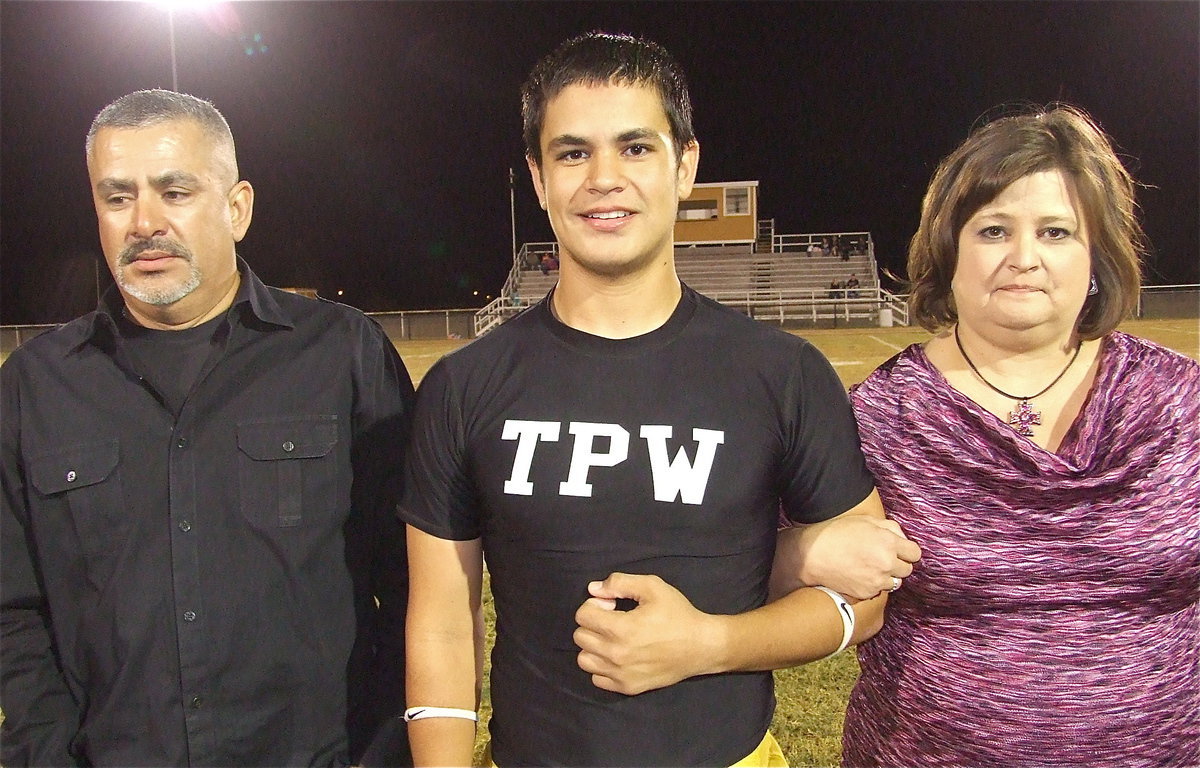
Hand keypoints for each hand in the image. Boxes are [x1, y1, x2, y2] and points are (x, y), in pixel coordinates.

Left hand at [573, 573, 719, 694]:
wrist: (702, 647)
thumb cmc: (678, 614)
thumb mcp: (653, 587)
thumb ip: (620, 583)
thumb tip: (593, 589)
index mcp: (621, 629)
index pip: (582, 616)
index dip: (595, 605)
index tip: (612, 605)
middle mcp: (617, 655)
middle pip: (580, 636)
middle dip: (593, 623)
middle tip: (613, 619)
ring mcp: (621, 674)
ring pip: (584, 659)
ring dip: (593, 645)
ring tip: (612, 638)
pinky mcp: (627, 688)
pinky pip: (596, 678)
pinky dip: (602, 666)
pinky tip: (618, 655)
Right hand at [771, 515, 920, 600]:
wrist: (811, 555)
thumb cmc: (835, 533)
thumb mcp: (864, 521)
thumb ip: (890, 528)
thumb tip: (903, 539)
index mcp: (888, 543)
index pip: (915, 553)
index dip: (907, 551)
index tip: (898, 550)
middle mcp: (886, 564)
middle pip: (907, 570)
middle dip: (897, 564)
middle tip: (881, 558)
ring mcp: (877, 581)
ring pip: (894, 582)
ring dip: (887, 576)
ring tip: (870, 567)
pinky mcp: (866, 593)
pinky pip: (878, 591)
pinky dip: (873, 584)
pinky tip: (859, 575)